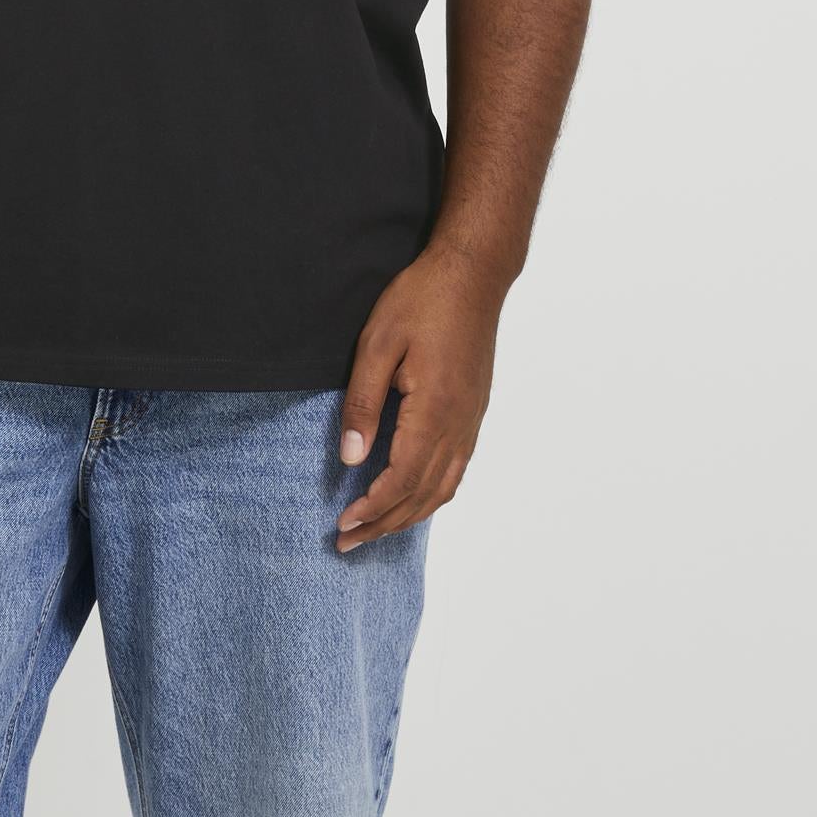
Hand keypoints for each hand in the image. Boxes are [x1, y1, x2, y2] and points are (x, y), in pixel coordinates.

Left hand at [334, 243, 503, 549]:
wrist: (472, 275)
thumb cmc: (421, 301)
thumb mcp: (377, 344)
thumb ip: (362, 404)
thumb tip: (350, 459)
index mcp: (434, 411)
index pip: (401, 480)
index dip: (371, 509)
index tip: (342, 524)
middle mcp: (459, 425)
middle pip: (423, 495)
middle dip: (385, 524)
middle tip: (349, 541)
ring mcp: (471, 421)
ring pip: (443, 488)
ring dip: (408, 515)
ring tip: (376, 528)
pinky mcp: (474, 412)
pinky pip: (455, 470)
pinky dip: (431, 494)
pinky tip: (412, 495)